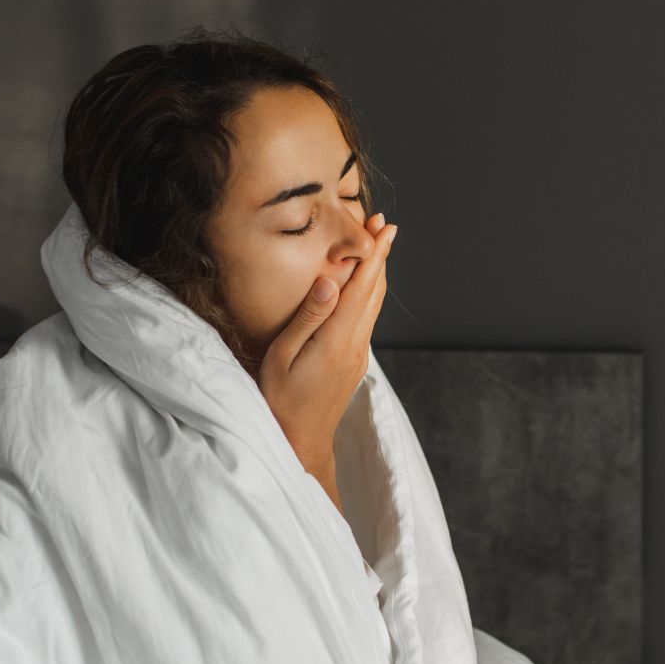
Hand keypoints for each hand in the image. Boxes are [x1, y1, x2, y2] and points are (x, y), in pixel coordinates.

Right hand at [258, 212, 397, 469]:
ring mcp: (358, 355)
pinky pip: (367, 318)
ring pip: (374, 305)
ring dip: (377, 273)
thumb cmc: (280, 398)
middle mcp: (355, 345)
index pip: (362, 288)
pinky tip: (363, 284)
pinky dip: (369, 293)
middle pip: (375, 292)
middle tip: (383, 225)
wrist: (299, 439)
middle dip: (380, 256)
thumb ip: (308, 317)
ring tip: (378, 246)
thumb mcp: (283, 355)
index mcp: (337, 340)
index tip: (384, 228)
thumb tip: (330, 281)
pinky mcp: (355, 361)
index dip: (374, 255)